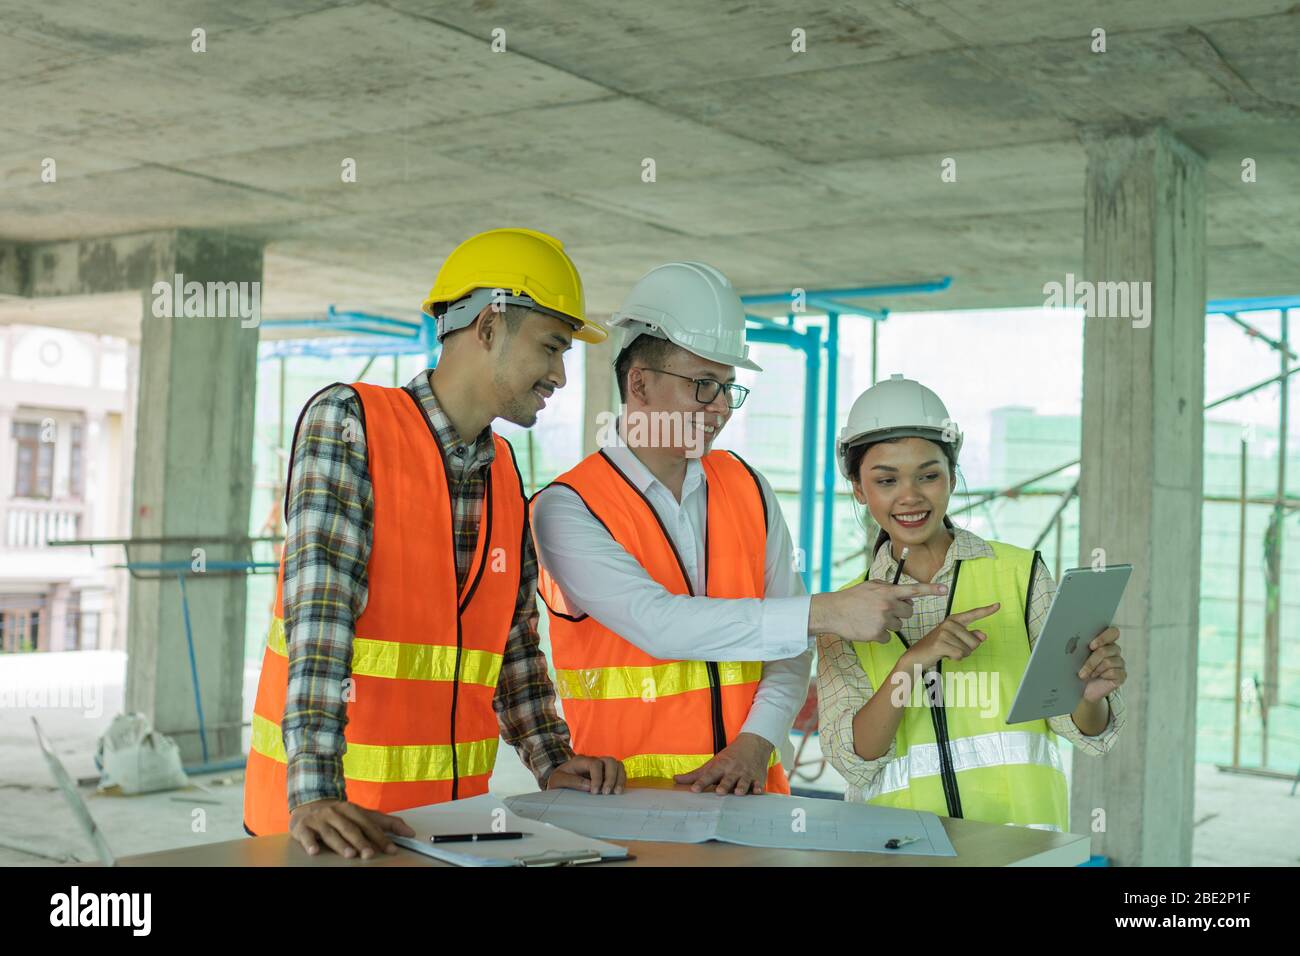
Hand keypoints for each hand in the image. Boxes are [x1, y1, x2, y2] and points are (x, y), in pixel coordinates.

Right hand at [288, 799, 414, 858]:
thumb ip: (385, 823)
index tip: (392, 849)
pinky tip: (314, 851)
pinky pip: (305, 835)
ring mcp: (319, 819)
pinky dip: (309, 843)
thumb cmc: (339, 813)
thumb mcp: (362, 815)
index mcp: (352, 809)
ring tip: (350, 854)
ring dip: (340, 844)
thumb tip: (409, 831)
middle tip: (370, 854)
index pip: (369, 824)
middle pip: (351, 828)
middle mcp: (336, 812)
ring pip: (331, 832)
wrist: (308, 802)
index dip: (381, 837)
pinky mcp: (302, 826)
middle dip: (361, 841)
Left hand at [546, 754, 626, 794]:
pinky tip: (617, 791)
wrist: (559, 781)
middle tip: (606, 793)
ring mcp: (601, 766)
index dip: (597, 777)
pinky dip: (621, 780)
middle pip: (610, 761)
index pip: (595, 764)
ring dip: (619, 778)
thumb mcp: (557, 781)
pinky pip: (619, 772)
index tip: (594, 792)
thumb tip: (589, 786)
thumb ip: (570, 781)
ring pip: (617, 765)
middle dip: (611, 777)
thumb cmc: (557, 780)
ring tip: (616, 792)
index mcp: (580, 761)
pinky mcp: (607, 773)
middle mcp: (593, 761)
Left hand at [673, 732, 772, 794]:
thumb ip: (695, 775)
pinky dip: (758, 787)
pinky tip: (758, 791)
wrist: (753, 744)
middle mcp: (732, 770)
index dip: (701, 783)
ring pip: (743, 781)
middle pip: (727, 779)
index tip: (694, 790)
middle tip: (720, 791)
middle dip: (724, 785)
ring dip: (741, 787)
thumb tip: (675, 780)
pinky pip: (758, 783)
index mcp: (720, 767)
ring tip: (738, 792)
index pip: (709, 776)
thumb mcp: (712, 763)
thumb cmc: (729, 757)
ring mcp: (745, 774)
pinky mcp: (757, 778)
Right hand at [816, 580, 949, 644]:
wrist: (832, 612)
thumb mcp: (869, 586)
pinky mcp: (877, 634)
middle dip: (900, 612)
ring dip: (889, 624)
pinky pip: (888, 637)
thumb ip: (887, 587)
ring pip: (898, 626)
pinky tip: (867, 628)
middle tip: (884, 611)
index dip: (931, 590)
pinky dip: (879, 635)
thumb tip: (902, 593)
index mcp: (888, 592)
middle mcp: (888, 605)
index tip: (945, 590)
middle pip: (908, 613)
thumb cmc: (851, 598)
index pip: (914, 590)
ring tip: (871, 619)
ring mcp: (883, 620)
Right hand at [899, 603, 999, 671]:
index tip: (998, 605)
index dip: (987, 610)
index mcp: (954, 620)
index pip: (973, 614)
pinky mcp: (940, 643)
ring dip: (960, 655)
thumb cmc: (937, 648)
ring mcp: (944, 632)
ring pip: (968, 650)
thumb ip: (969, 637)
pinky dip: (955, 658)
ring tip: (947, 651)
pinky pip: (960, 654)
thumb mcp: (955, 641)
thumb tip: (983, 635)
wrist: (915, 656)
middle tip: (952, 649)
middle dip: (967, 650)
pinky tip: (945, 655)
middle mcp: (950, 623)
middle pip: (975, 642)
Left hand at [1078, 626, 1125, 701]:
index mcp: (1105, 641)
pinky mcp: (1122, 675)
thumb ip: (1079, 647)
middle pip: (1106, 649)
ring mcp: (1119, 662)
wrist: (1083, 689)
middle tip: (1082, 669)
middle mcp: (1114, 650)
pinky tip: (1096, 678)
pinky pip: (1113, 672)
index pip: (1112, 632)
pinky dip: (1102, 676)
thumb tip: (1071, 642)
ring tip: (1086, 675)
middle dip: (1092, 660)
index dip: (1103, 637)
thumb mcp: (1077, 657)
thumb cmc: (1079, 670)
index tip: (1091, 646)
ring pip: (1108, 661)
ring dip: (1093, 670)